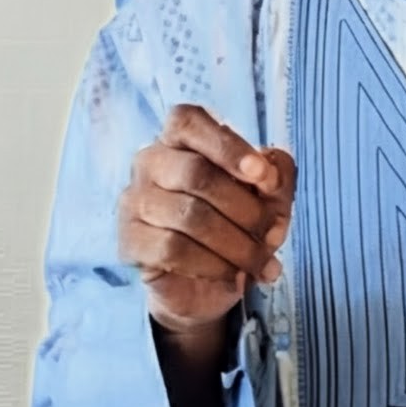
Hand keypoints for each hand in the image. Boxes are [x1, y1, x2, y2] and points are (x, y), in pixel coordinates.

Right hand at [118, 104, 295, 334]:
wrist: (208, 283)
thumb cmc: (238, 224)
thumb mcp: (271, 198)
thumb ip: (276, 176)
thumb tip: (268, 174)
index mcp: (180, 139)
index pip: (189, 122)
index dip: (229, 146)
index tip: (263, 176)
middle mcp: (149, 162)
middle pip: (197, 174)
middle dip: (247, 210)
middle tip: (273, 235)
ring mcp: (134, 201)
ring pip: (190, 217)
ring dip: (237, 245)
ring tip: (261, 262)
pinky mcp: (129, 241)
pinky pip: (173, 250)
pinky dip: (213, 264)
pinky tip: (231, 274)